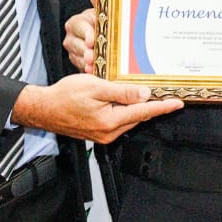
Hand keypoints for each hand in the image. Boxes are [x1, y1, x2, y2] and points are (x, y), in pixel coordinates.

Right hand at [12, 74, 183, 143]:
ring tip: (146, 93)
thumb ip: (122, 92)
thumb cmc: (65, 96)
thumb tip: (145, 94)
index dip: (162, 107)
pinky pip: (118, 121)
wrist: (44, 108)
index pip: (143, 112)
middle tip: (166, 93)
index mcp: (110, 121)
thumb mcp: (96, 87)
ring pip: (128, 119)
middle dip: (152, 106)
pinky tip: (125, 100)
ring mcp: (103, 134)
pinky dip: (125, 110)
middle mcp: (109, 132)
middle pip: (138, 117)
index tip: (178, 103)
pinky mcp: (98, 132)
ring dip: (137, 107)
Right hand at [63, 0, 99, 72]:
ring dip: (86, 62)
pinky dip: (87, 69)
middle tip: (93, 56)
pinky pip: (80, 66)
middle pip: (77, 44)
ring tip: (94, 66)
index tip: (92, 40)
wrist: (105, 35)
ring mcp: (74, 49)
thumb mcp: (102, 8)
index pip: (79, 26)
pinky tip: (93, 71)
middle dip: (86, 51)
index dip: (86, 33)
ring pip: (78, 56)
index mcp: (78, 21)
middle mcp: (72, 35)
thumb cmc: (104, 21)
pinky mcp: (77, 61)